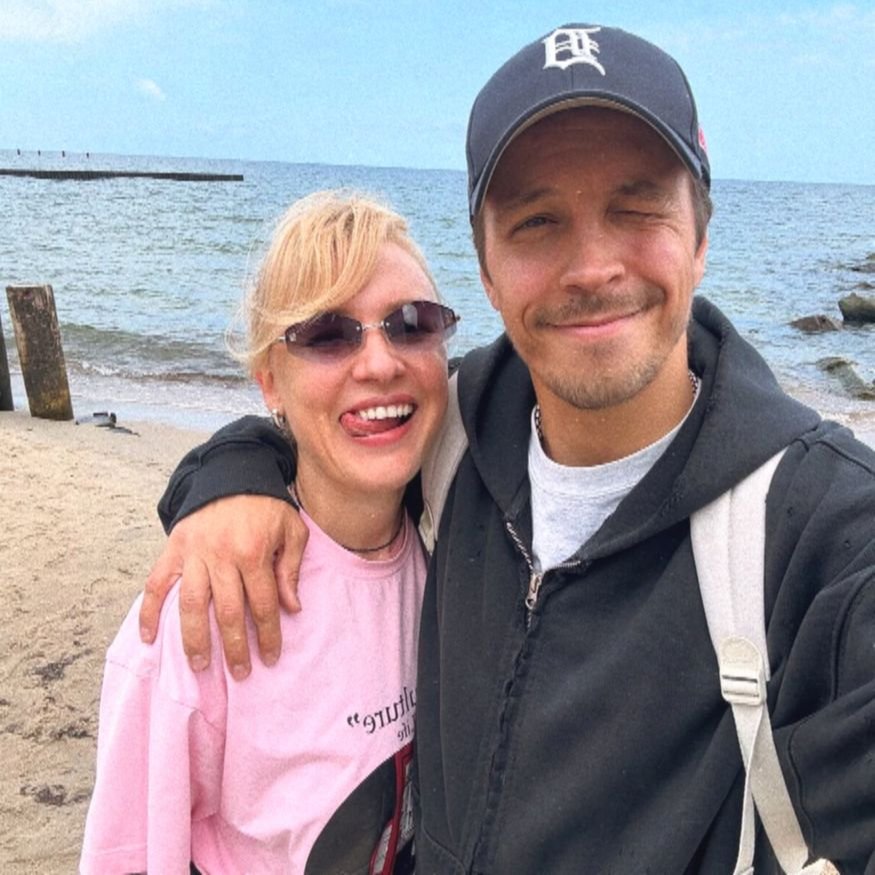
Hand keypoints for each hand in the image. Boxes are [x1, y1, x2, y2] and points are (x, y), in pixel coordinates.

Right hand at [139, 494, 307, 677]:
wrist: (232, 473)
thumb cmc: (266, 505)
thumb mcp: (292, 529)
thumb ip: (290, 569)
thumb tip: (291, 608)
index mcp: (252, 552)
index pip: (262, 604)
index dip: (268, 634)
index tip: (270, 657)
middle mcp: (221, 556)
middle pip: (228, 612)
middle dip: (234, 647)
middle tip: (240, 674)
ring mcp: (194, 554)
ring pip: (192, 604)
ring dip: (194, 639)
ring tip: (200, 665)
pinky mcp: (174, 549)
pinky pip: (157, 583)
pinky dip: (149, 611)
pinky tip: (148, 638)